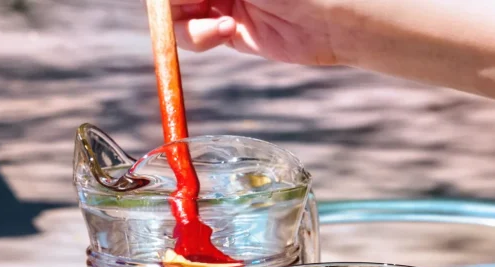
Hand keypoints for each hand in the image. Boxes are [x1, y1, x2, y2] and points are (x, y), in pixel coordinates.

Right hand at [171, 0, 340, 65]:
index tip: (163, 1)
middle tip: (196, 5)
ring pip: (175, 14)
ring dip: (186, 21)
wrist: (331, 18)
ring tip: (220, 24)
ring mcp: (220, 1)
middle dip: (172, 3)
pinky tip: (228, 30)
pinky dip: (201, 35)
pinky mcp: (228, 31)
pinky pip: (195, 36)